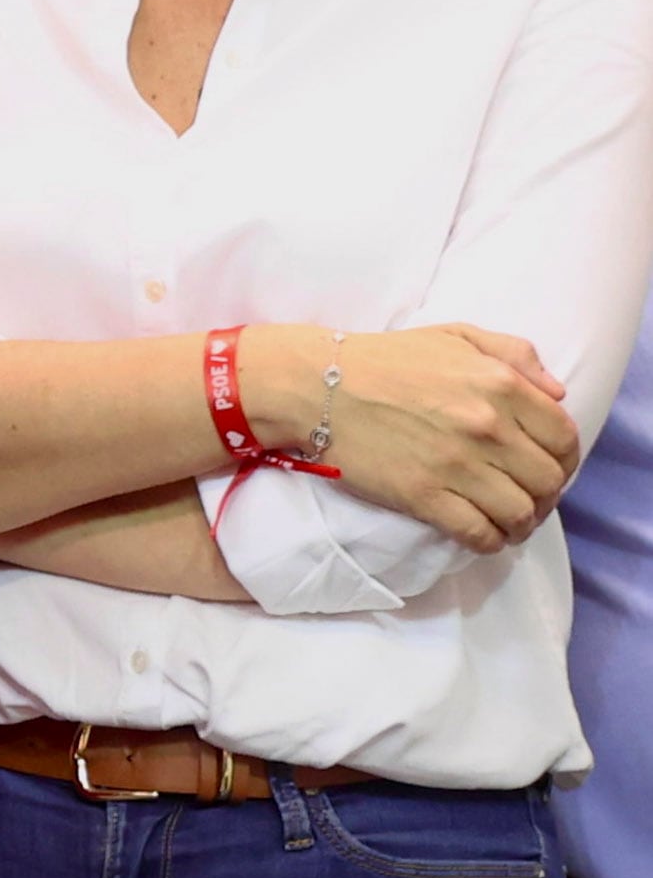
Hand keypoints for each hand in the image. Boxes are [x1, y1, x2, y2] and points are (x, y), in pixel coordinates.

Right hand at [244, 321, 575, 551]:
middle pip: (548, 480)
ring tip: (509, 522)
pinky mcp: (423, 496)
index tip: (547, 466)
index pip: (564, 438)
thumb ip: (516, 354)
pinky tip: (483, 535)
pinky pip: (479, 533)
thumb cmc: (384, 360)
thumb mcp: (456, 335)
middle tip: (526, 496)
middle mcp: (488, 426)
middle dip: (545, 495)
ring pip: (520, 513)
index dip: (564, 459)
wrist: (314, 386)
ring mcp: (456, 465)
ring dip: (521, 523)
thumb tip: (556, 394)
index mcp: (501, 385)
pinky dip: (490, 541)